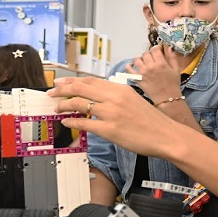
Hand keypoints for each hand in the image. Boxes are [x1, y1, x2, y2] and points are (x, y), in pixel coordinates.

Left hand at [48, 76, 182, 158]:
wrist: (166, 135)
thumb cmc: (151, 121)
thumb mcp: (133, 100)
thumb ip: (115, 96)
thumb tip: (97, 96)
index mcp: (120, 88)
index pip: (90, 81)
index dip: (73, 81)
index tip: (61, 83)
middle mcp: (114, 98)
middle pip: (81, 89)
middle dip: (62, 90)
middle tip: (51, 93)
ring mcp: (111, 113)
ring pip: (80, 104)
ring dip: (64, 105)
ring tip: (57, 108)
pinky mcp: (110, 130)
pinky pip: (85, 123)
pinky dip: (72, 122)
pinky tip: (66, 122)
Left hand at [125, 44, 181, 101]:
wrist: (167, 98)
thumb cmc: (173, 84)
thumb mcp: (176, 69)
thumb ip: (172, 57)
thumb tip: (168, 47)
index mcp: (161, 63)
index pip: (154, 49)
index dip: (155, 49)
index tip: (157, 52)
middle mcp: (151, 66)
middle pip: (145, 53)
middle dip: (148, 54)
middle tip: (151, 59)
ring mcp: (143, 73)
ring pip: (136, 59)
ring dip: (139, 59)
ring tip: (142, 62)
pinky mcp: (138, 79)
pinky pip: (129, 70)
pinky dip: (128, 66)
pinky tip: (132, 66)